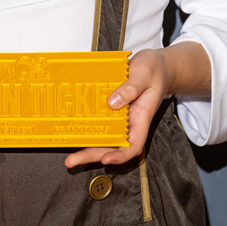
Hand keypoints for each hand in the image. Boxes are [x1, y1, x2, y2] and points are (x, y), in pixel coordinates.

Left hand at [64, 42, 210, 168]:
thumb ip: (130, 88)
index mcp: (141, 117)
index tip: (106, 158)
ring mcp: (120, 116)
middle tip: (72, 160)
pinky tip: (73, 129)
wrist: (156, 65)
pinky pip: (100, 120)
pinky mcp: (111, 108)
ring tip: (70, 154)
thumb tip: (113, 102)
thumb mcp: (144, 75)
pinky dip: (88, 126)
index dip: (120, 155)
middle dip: (93, 155)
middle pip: (112, 146)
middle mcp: (129, 121)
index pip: (133, 145)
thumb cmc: (154, 70)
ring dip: (87, 145)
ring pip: (104, 136)